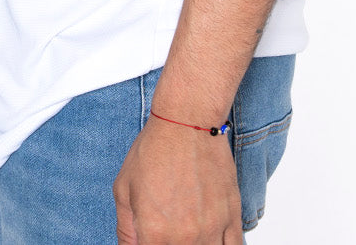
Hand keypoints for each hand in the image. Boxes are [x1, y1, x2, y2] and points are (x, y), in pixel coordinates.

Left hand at [112, 115, 243, 243]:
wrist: (187, 122)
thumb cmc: (154, 150)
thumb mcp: (124, 190)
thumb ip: (126, 231)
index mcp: (154, 234)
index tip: (150, 238)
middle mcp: (185, 238)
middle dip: (170, 244)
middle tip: (167, 228)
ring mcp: (212, 230)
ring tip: (187, 233)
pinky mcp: (232, 217)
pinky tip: (211, 240)